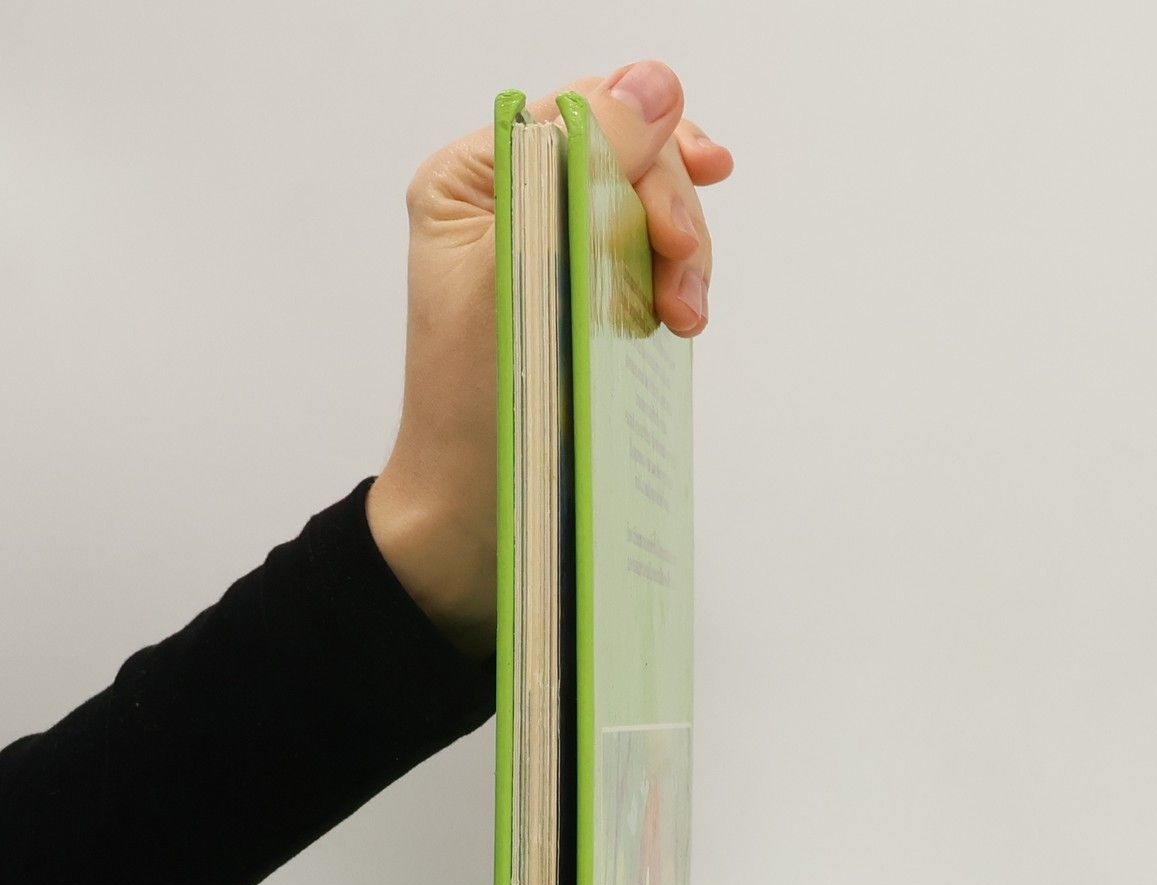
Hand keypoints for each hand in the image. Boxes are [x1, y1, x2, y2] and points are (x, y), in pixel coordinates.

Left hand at [365, 61, 732, 659]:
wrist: (471, 524)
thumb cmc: (473, 419)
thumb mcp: (523, 278)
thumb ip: (581, 175)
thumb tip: (652, 86)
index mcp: (472, 181)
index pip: (582, 116)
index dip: (646, 151)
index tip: (682, 214)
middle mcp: (508, 206)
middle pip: (624, 158)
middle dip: (668, 215)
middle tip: (685, 290)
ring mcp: (548, 254)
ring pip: (645, 210)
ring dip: (680, 256)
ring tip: (683, 320)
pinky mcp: (578, 301)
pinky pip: (644, 262)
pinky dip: (670, 286)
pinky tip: (674, 322)